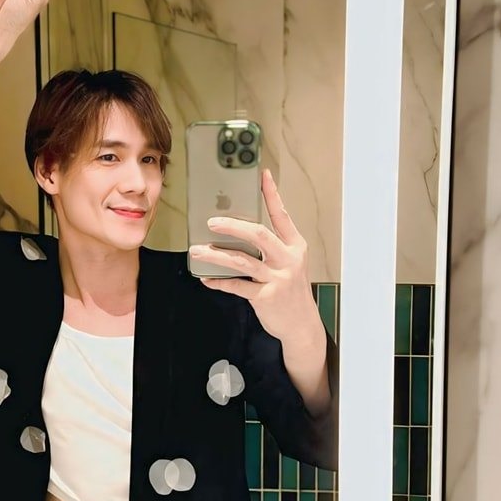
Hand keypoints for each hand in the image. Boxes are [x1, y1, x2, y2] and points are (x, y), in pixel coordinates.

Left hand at [190, 168, 321, 345]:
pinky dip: (219, 281)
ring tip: (198, 251)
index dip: (272, 194)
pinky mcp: (266, 297)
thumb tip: (239, 232)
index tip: (263, 175)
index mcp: (294, 246)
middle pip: (258, 234)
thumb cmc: (291, 290)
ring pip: (242, 261)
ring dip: (216, 255)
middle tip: (211, 222)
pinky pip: (236, 286)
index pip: (282, 215)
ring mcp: (277, 278)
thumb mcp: (289, 263)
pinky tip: (207, 278)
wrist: (302, 324)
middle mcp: (288, 259)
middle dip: (232, 226)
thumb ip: (271, 248)